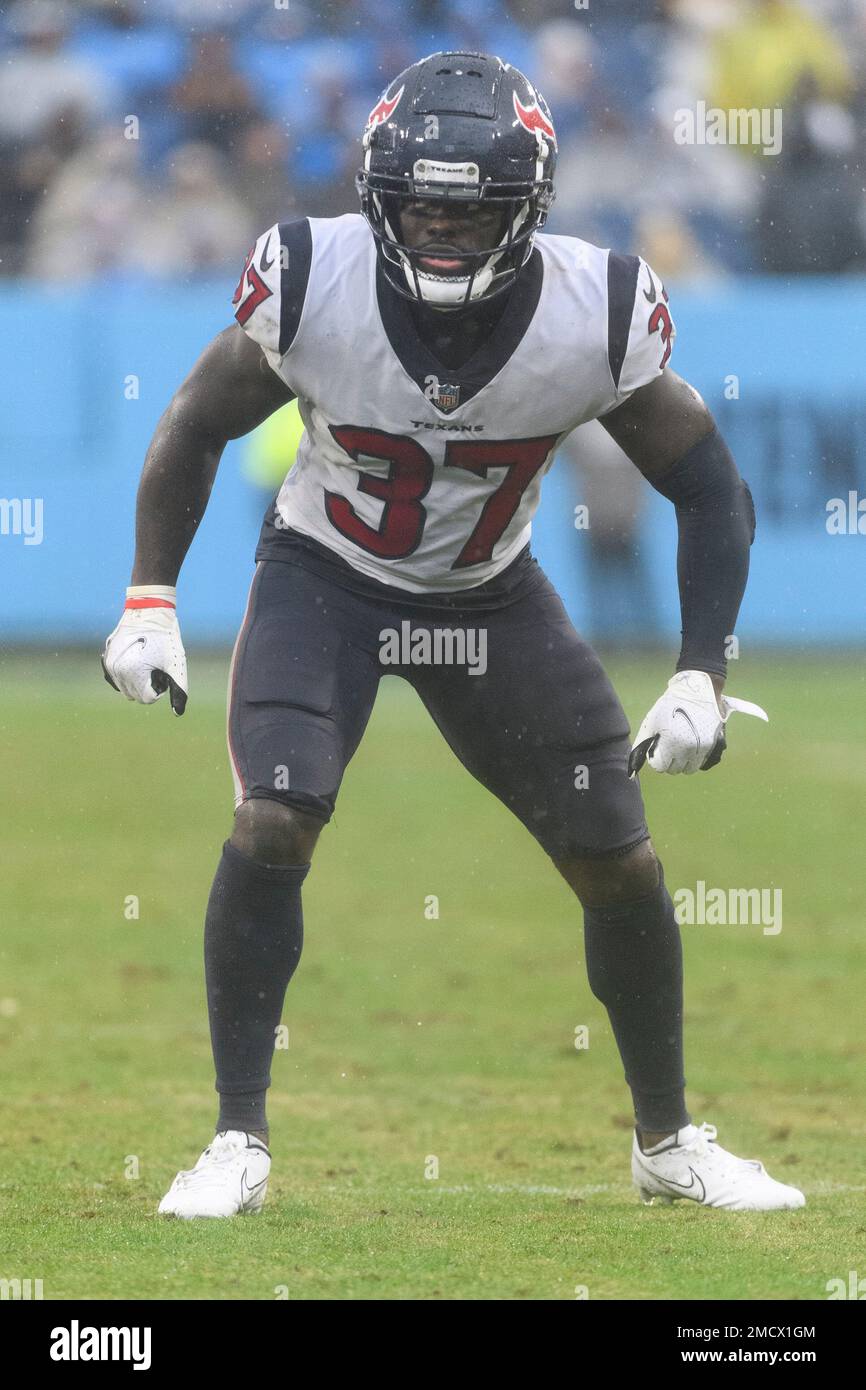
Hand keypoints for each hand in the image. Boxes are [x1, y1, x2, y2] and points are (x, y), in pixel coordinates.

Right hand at [101, 587, 187, 714]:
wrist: (148, 611)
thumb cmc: (165, 638)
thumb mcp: (176, 665)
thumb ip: (179, 690)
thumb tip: (178, 713)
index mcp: (133, 673)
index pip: (147, 699)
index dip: (160, 688)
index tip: (163, 671)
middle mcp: (117, 670)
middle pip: (135, 696)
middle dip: (148, 686)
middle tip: (155, 665)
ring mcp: (109, 664)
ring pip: (125, 689)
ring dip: (137, 681)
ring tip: (146, 660)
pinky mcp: (106, 658)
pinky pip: (117, 678)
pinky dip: (127, 675)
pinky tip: (136, 659)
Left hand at [628, 669, 766, 776]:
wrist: (697, 690)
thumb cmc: (670, 704)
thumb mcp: (652, 721)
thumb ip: (643, 742)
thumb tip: (634, 762)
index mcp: (672, 742)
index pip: (660, 767)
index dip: (655, 760)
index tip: (656, 751)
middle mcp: (688, 748)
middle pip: (674, 770)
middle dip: (668, 762)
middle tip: (667, 749)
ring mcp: (702, 748)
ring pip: (689, 769)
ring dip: (682, 763)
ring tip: (678, 749)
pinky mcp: (712, 745)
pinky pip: (701, 762)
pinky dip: (694, 759)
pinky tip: (689, 746)